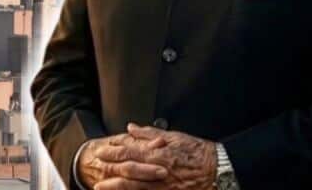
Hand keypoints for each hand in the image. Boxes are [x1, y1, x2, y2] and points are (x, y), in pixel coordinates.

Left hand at [93, 123, 216, 189]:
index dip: (113, 152)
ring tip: (100, 186)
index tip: (101, 150)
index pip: (130, 151)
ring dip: (115, 186)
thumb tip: (132, 128)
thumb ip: (150, 133)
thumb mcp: (174, 136)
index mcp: (159, 152)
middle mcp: (158, 170)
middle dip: (110, 168)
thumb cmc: (197, 152)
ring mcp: (161, 185)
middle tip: (95, 167)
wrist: (216, 170)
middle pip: (128, 170)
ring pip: (134, 187)